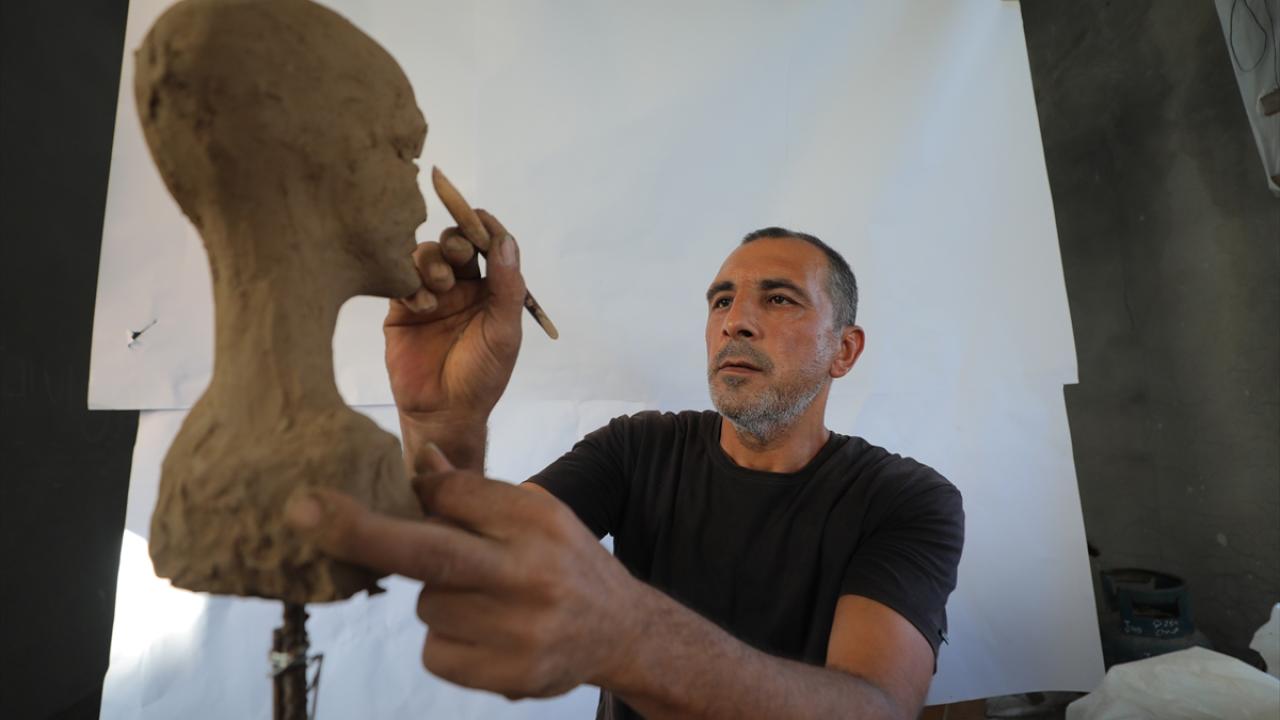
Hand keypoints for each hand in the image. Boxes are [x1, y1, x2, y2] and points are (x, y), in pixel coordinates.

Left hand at [283, 446, 643, 699]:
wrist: (621, 630)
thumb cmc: (565, 562)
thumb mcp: (536, 514)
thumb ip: (477, 496)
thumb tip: (420, 466)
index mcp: (536, 522)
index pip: (457, 498)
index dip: (412, 492)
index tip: (331, 487)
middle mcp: (531, 574)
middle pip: (431, 552)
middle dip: (360, 531)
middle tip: (303, 511)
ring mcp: (520, 632)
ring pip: (428, 606)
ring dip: (439, 599)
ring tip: (488, 600)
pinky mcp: (509, 676)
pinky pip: (435, 652)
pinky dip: (447, 641)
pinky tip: (486, 632)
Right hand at [384, 210, 524, 426]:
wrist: (444, 412)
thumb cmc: (482, 375)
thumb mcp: (504, 332)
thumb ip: (507, 287)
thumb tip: (506, 241)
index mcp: (490, 289)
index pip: (489, 246)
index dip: (485, 227)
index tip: (479, 215)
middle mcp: (460, 287)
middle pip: (454, 243)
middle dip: (456, 240)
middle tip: (459, 252)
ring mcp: (430, 295)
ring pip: (425, 255)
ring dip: (433, 262)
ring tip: (441, 286)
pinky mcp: (401, 309)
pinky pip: (401, 280)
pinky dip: (412, 285)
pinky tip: (423, 306)